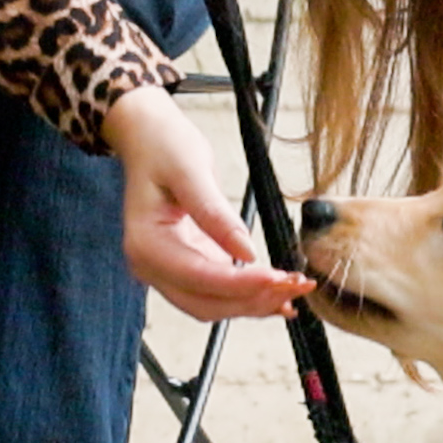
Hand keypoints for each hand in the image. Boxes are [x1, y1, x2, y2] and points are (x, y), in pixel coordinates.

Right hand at [102, 86, 313, 322]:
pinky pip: (219, 292)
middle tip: (296, 285)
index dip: (241, 284)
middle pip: (206, 304)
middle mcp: (151, 265)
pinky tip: (277, 292)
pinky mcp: (186, 265)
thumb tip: (246, 252)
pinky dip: (248, 295)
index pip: (198, 277)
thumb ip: (215, 214)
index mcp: (146, 244)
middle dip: (253, 300)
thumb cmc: (162, 146)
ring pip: (214, 305)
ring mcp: (167, 270)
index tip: (278, 278)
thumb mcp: (191, 170)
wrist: (148, 138)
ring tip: (295, 288)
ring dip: (255, 302)